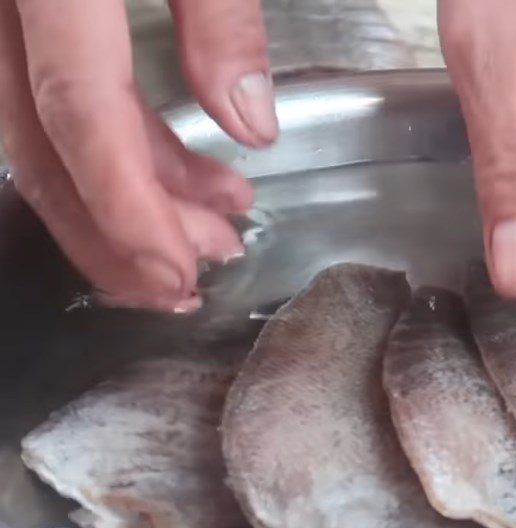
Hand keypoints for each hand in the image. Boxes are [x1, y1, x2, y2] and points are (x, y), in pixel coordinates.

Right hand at [0, 1, 276, 311]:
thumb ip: (221, 20)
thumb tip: (253, 127)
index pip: (79, 118)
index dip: (129, 211)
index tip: (179, 275)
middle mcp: (9, 7)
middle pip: (49, 152)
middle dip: (123, 236)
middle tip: (196, 275)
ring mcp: (8, 18)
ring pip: (49, 137)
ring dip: (134, 201)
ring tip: (216, 228)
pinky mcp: (29, 24)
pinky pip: (59, 101)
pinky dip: (122, 151)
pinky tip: (188, 175)